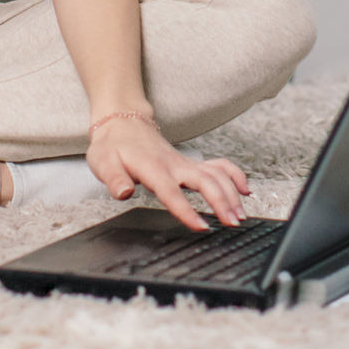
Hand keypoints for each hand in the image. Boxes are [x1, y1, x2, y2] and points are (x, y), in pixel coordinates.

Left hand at [86, 115, 251, 230]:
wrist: (123, 122)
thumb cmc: (113, 145)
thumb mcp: (103, 162)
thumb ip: (114, 179)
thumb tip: (123, 193)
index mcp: (153, 168)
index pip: (171, 192)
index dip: (186, 210)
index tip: (201, 226)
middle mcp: (174, 165)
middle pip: (204, 181)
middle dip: (221, 202)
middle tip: (232, 223)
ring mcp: (185, 163)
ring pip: (216, 174)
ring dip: (231, 193)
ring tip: (240, 215)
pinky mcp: (191, 163)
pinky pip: (219, 166)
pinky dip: (234, 176)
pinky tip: (245, 190)